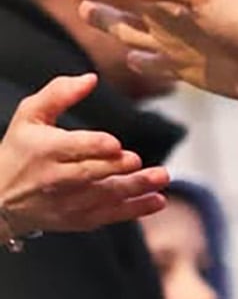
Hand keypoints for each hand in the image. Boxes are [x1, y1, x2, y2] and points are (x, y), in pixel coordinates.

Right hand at [0, 74, 170, 238]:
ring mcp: (68, 203)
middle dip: (116, 168)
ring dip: (135, 188)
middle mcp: (56, 179)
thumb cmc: (19, 151)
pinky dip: (134, 210)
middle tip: (138, 161)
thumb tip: (90, 79)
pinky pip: (109, 216)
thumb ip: (59, 93)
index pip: (72, 148)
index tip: (115, 144)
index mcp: (44, 150)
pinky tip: (156, 200)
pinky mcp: (78, 220)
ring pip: (105, 196)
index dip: (94, 147)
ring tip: (160, 177)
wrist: (0, 199)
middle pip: (91, 173)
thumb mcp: (29, 116)